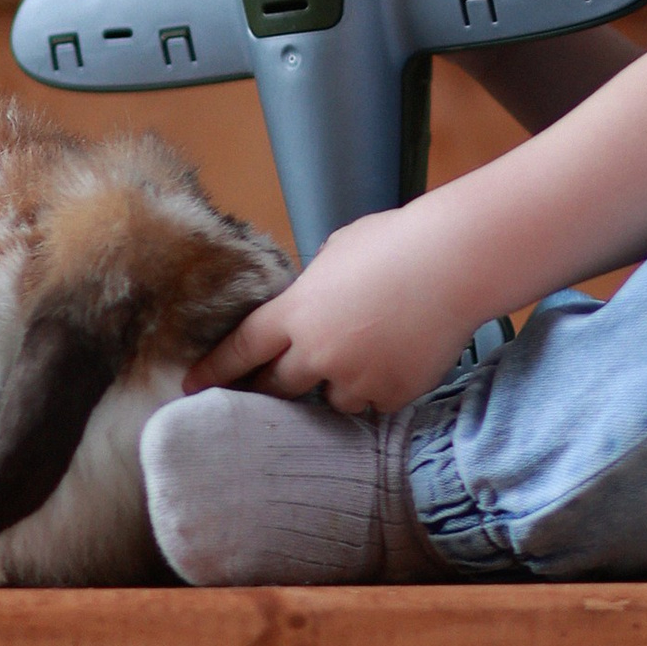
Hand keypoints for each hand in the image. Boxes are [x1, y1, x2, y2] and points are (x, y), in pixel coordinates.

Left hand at [184, 210, 482, 415]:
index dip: (214, 370)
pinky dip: (380, 385)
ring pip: (330, 399)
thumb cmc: (397, 243)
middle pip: (276, 386)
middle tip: (266, 389)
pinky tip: (400, 355)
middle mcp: (317, 352)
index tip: (192, 386)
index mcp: (296, 312)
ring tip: (369, 349)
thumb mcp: (337, 251)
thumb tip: (308, 305)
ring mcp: (354, 378)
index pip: (240, 349)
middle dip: (268, 388)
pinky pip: (374, 402)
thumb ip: (313, 287)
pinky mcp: (390, 394)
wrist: (454, 262)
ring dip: (339, 382)